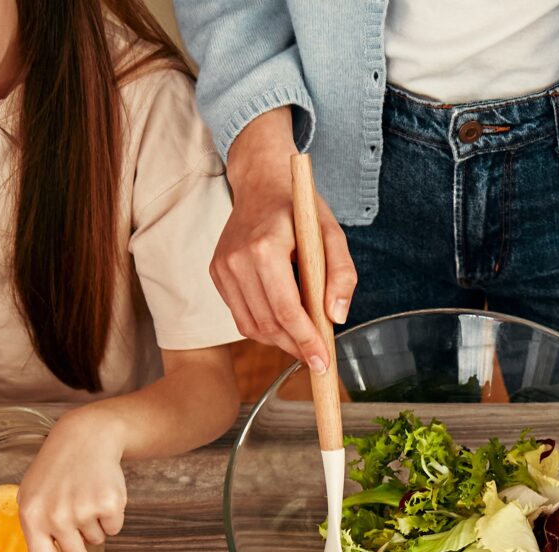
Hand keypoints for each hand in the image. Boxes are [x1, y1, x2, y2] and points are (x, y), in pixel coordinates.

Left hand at [18, 405, 127, 551]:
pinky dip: (111, 517)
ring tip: (87, 501)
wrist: (86, 438)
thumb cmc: (57, 470)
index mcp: (32, 516)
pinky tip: (101, 495)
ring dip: (95, 529)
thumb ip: (35, 534)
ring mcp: (83, 510)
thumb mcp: (34, 498)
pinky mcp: (109, 504)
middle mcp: (56, 515)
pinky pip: (113, 528)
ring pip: (96, 541)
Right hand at [208, 110, 354, 373]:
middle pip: (268, 324)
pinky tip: (283, 325)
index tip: (323, 362)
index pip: (286, 309)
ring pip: (251, 327)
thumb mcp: (331, 234)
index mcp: (265, 247)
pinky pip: (240, 316)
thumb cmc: (299, 209)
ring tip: (303, 344)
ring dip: (280, 342)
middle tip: (318, 358)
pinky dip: (263, 328)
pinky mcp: (217, 274)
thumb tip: (336, 317)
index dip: (306, 341)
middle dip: (296, 347)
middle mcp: (237, 259)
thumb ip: (341, 274)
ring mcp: (222, 267)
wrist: (260, 183)